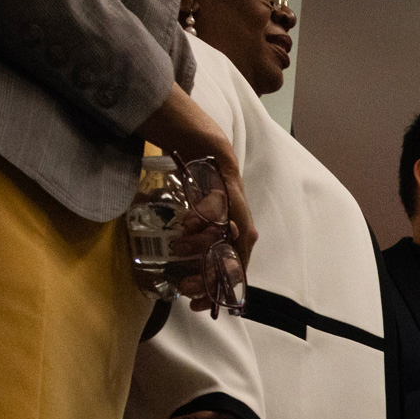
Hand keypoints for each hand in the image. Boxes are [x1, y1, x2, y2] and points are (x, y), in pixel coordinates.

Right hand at [139, 85, 254, 307]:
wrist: (178, 114)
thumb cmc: (180, 152)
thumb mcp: (184, 191)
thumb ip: (189, 216)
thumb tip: (177, 244)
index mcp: (229, 209)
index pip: (236, 252)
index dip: (224, 280)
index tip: (205, 305)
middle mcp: (236, 200)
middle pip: (241, 246)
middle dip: (221, 275)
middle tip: (197, 297)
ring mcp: (231, 183)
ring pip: (234, 227)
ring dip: (210, 247)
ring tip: (185, 255)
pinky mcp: (221, 165)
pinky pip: (219, 197)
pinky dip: (208, 214)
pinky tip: (190, 225)